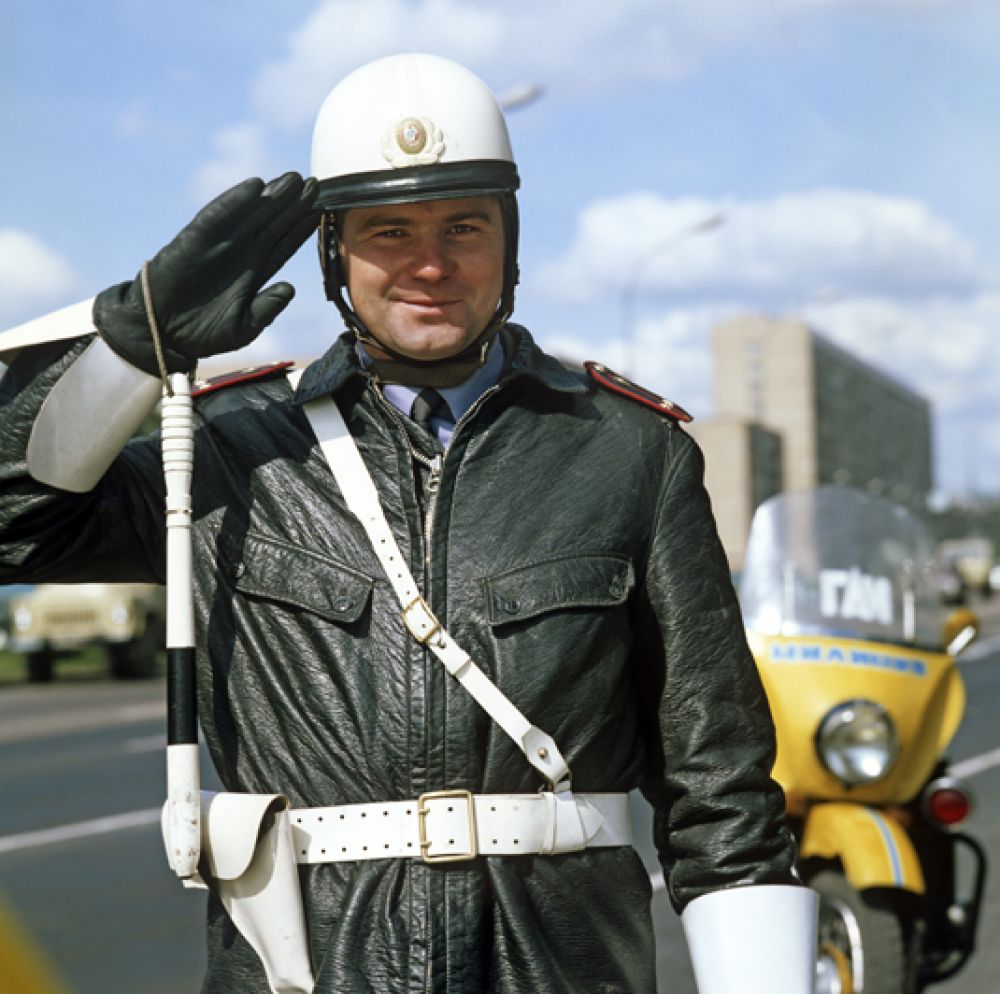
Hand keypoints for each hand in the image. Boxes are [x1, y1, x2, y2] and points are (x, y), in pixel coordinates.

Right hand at [93, 173, 319, 374]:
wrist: (162, 333)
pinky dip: (235, 200)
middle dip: (293, 204)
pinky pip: (218, 216)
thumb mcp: (244, 327)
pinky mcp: (195, 239)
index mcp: (255, 273)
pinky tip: (255, 186)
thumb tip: (289, 288)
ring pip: (251, 214)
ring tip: (294, 179)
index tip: (323, 210)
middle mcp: (240, 253)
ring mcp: (218, 244)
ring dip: (272, 196)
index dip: (302, 227)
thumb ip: (267, 308)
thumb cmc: (203, 333)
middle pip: (273, 223)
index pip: (284, 244)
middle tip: (316, 183)